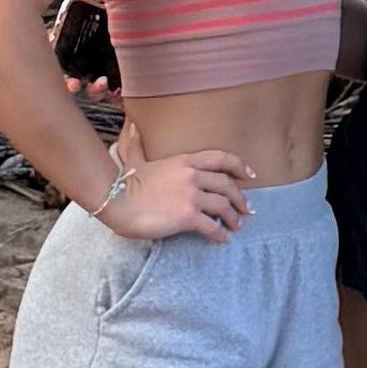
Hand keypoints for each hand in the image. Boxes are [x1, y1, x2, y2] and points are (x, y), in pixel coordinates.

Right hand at [102, 148, 254, 244]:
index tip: (250, 175)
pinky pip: (212, 227)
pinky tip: (222, 239)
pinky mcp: (187, 217)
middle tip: (245, 210)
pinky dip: (220, 234)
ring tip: (236, 226)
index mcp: (184, 161)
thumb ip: (137, 145)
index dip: (239, 166)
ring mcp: (191, 196)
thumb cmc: (124, 184)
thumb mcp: (135, 160)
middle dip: (240, 199)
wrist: (116, 202)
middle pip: (227, 185)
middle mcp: (192, 176)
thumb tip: (132, 128)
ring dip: (233, 218)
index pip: (221, 158)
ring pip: (224, 206)